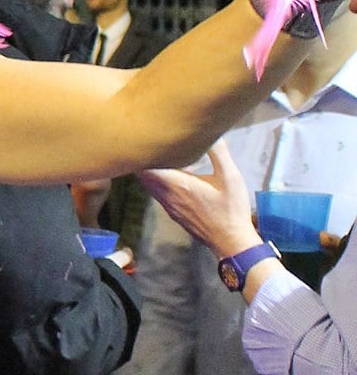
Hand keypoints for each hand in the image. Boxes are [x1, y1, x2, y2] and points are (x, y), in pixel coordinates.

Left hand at [138, 141, 255, 260]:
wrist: (231, 242)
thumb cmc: (231, 209)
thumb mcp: (230, 177)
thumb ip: (219, 153)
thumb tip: (211, 133)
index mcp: (176, 184)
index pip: (146, 167)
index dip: (142, 153)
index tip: (145, 139)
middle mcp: (166, 196)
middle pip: (143, 175)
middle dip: (144, 159)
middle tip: (151, 144)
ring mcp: (169, 207)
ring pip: (150, 185)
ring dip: (152, 171)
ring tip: (162, 157)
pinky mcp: (174, 213)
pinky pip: (158, 194)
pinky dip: (160, 183)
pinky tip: (177, 176)